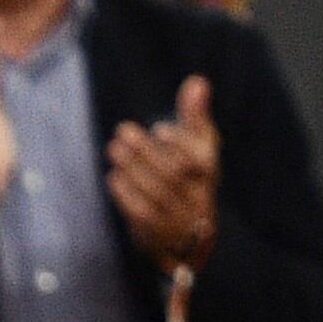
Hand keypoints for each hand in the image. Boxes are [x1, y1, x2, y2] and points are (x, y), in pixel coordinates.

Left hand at [103, 70, 217, 271]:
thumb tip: (196, 81)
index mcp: (209, 176)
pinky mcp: (155, 234)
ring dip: (132, 169)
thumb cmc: (192, 181)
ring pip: (154, 194)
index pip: (199, 162)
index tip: (160, 129)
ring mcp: (176, 220)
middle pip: (172, 176)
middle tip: (123, 131)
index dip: (180, 145)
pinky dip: (126, 194)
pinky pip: (141, 215)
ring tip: (114, 148)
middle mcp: (196, 199)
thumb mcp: (200, 149)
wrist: (188, 240)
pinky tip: (114, 176)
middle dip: (146, 152)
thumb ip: (196, 116)